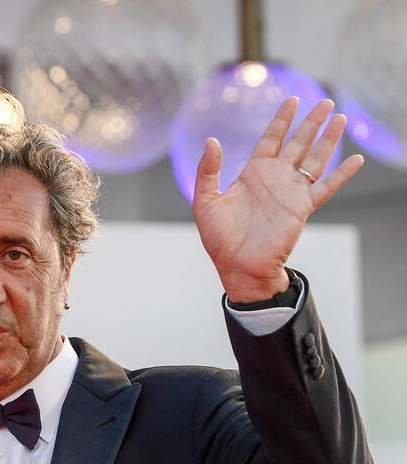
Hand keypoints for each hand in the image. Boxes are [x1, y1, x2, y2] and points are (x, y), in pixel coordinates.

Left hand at [192, 97, 363, 302]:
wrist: (237, 266)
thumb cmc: (219, 238)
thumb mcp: (205, 200)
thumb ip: (207, 170)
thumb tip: (211, 140)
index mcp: (252, 174)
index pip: (270, 140)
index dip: (281, 121)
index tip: (292, 100)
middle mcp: (275, 179)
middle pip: (297, 143)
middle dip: (310, 123)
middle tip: (324, 101)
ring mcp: (290, 192)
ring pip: (314, 159)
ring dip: (328, 139)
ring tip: (339, 117)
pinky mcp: (302, 207)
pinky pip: (326, 187)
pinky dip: (342, 174)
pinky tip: (355, 159)